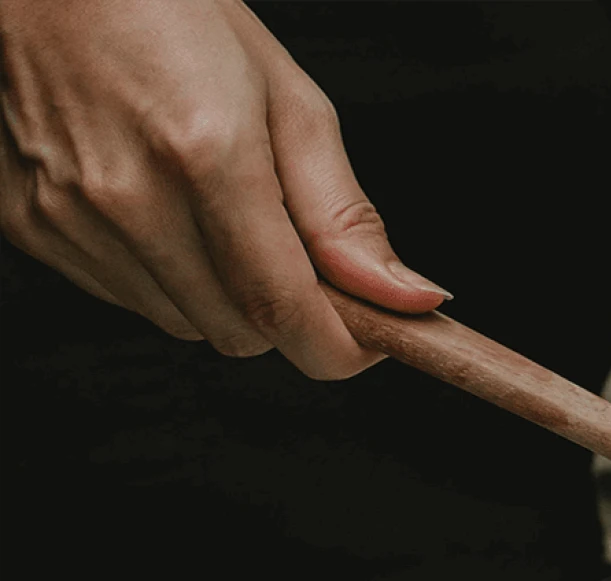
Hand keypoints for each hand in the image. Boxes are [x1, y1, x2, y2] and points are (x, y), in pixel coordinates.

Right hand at [0, 0, 445, 378]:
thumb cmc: (169, 13)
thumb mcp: (287, 98)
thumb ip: (343, 213)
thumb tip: (404, 296)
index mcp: (206, 155)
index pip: (285, 312)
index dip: (342, 348)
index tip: (372, 338)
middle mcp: (129, 196)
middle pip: (242, 332)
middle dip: (285, 310)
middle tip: (291, 248)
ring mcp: (69, 214)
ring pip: (185, 323)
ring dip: (222, 294)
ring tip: (214, 208)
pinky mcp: (30, 225)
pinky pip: (125, 295)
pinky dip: (162, 273)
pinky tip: (159, 204)